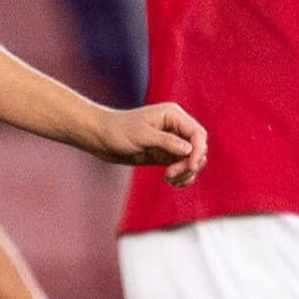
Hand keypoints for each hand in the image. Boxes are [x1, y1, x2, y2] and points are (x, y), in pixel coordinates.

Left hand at [89, 102, 207, 185]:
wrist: (101, 137)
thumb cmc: (118, 131)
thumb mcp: (142, 135)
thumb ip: (166, 141)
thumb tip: (189, 149)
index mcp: (173, 116)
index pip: (197, 134)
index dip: (198, 151)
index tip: (189, 166)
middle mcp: (176, 127)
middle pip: (198, 148)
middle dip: (190, 164)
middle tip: (171, 174)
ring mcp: (172, 142)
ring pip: (192, 160)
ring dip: (186, 172)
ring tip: (169, 179)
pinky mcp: (166, 155)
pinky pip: (182, 167)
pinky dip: (182, 176)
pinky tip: (171, 182)